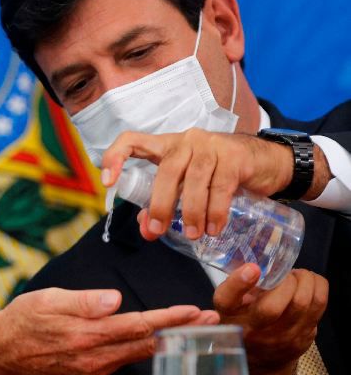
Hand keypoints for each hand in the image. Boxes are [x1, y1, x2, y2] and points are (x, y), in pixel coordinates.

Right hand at [0, 288, 218, 374]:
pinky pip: (126, 357)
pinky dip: (147, 347)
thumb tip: (114, 299)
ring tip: (193, 327)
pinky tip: (156, 338)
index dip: (170, 319)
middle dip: (181, 330)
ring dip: (169, 338)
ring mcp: (95, 365)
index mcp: (88, 334)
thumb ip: (83, 301)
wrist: (3, 350)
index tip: (195, 311)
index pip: (139, 325)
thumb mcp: (48, 300)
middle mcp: (96, 355)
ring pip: (140, 352)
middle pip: (148, 341)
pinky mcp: (91, 368)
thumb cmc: (24, 319)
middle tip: (212, 319)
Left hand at [101, 129, 294, 240]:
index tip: (108, 183)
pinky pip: (221, 185)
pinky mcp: (235, 156)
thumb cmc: (217, 175)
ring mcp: (211, 145)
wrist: (265, 162)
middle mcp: (186, 140)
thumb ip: (164, 206)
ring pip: (195, 180)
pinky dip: (216, 211)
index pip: (132, 140)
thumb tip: (147, 230)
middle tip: (158, 231)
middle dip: (160, 204)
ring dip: (191, 211)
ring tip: (192, 234)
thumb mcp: (187, 187)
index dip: (115, 157)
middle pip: (166, 170)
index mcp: (166, 145)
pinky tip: (214, 228)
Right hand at [213, 264, 327, 374]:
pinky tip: (309, 285)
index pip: (226, 300)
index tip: (253, 268)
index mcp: (228, 315)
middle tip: (286, 273)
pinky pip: (318, 308)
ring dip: (306, 281)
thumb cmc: (243, 322)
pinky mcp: (303, 339)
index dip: (239, 282)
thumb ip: (237, 285)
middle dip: (285, 280)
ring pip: (303, 304)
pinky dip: (317, 289)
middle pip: (272, 306)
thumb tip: (258, 265)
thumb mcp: (229, 304)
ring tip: (299, 276)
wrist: (261, 360)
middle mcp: (252, 330)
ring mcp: (280, 339)